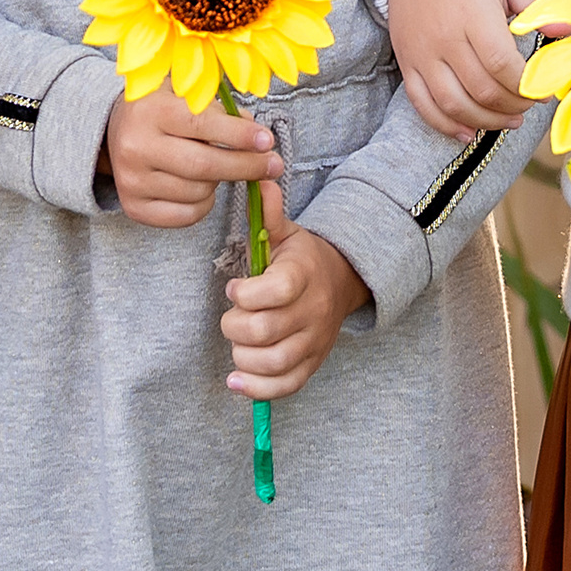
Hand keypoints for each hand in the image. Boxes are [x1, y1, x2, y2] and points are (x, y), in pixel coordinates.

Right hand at [101, 88, 280, 228]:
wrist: (114, 130)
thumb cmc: (161, 108)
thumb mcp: (186, 95)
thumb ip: (220, 110)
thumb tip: (256, 135)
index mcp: (151, 110)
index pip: (202, 125)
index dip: (238, 135)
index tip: (267, 141)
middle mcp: (136, 146)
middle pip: (204, 166)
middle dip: (245, 166)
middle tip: (274, 165)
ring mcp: (132, 180)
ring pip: (198, 192)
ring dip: (220, 182)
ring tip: (217, 167)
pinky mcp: (133, 206)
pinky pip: (186, 216)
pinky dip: (204, 204)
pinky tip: (202, 186)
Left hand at [222, 183, 367, 399]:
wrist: (340, 283)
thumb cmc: (300, 259)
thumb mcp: (286, 232)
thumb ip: (268, 214)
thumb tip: (260, 181)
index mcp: (303, 274)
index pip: (277, 291)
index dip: (246, 295)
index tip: (233, 289)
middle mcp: (313, 310)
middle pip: (267, 331)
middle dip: (235, 326)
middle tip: (230, 318)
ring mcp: (314, 341)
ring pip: (275, 362)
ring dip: (244, 357)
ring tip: (237, 343)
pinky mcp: (312, 364)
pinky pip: (286, 386)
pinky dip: (257, 389)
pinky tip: (236, 380)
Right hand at [388, 0, 539, 141]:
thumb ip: (538, 5)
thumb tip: (570, 32)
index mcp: (473, 13)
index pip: (501, 65)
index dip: (526, 86)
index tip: (543, 90)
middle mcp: (444, 38)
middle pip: (482, 89)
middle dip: (513, 106)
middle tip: (530, 105)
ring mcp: (421, 53)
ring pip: (454, 104)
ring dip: (486, 121)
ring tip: (510, 121)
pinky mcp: (407, 61)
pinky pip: (423, 104)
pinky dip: (445, 125)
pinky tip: (468, 132)